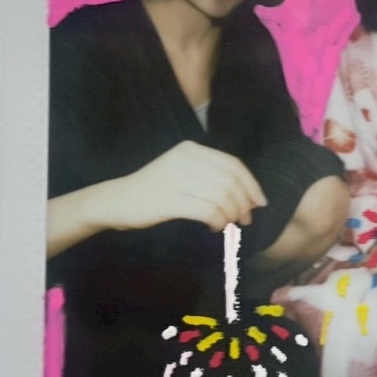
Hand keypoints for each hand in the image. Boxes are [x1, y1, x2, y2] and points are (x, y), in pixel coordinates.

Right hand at [94, 141, 266, 232]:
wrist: (117, 200)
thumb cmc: (153, 190)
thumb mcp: (181, 171)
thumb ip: (210, 175)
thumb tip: (247, 194)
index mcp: (190, 149)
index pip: (232, 164)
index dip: (251, 184)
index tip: (259, 203)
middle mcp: (184, 159)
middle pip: (230, 180)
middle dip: (244, 202)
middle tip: (245, 219)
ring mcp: (176, 178)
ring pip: (222, 196)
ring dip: (232, 214)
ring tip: (229, 224)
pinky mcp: (169, 200)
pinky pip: (208, 210)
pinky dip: (218, 221)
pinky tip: (215, 227)